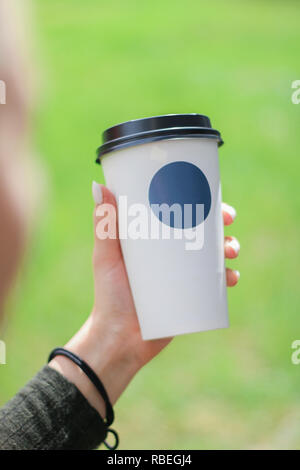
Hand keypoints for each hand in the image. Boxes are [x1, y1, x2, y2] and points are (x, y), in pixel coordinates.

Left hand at [49, 183, 239, 419]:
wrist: (120, 339)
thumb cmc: (109, 296)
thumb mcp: (106, 258)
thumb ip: (103, 226)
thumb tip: (98, 186)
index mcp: (152, 240)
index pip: (177, 213)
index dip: (197, 200)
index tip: (210, 193)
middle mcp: (169, 255)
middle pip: (201, 231)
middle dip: (220, 223)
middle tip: (228, 221)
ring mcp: (182, 276)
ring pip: (213, 255)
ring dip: (229, 247)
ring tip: (231, 251)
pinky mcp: (191, 296)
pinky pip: (215, 284)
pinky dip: (227, 278)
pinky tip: (231, 278)